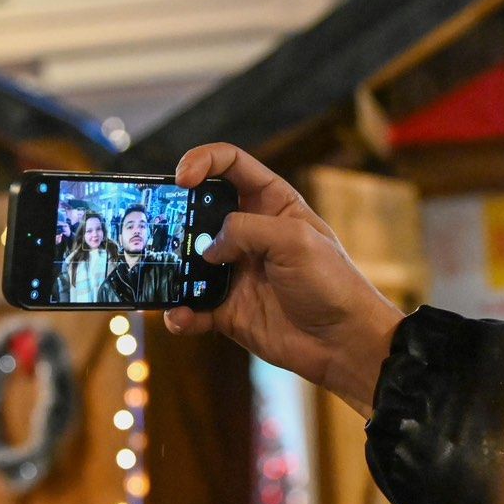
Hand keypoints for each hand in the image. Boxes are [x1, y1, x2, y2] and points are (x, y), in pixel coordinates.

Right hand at [166, 143, 404, 417]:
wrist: (344, 342)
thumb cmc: (332, 283)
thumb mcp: (295, 241)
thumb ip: (246, 230)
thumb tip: (208, 249)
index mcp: (271, 204)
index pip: (230, 165)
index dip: (203, 161)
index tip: (183, 178)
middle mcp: (248, 233)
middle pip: (198, 211)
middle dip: (174, 216)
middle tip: (159, 230)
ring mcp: (234, 272)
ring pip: (186, 261)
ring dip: (169, 267)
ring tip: (161, 275)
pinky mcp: (227, 309)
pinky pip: (192, 307)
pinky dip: (180, 313)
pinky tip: (181, 317)